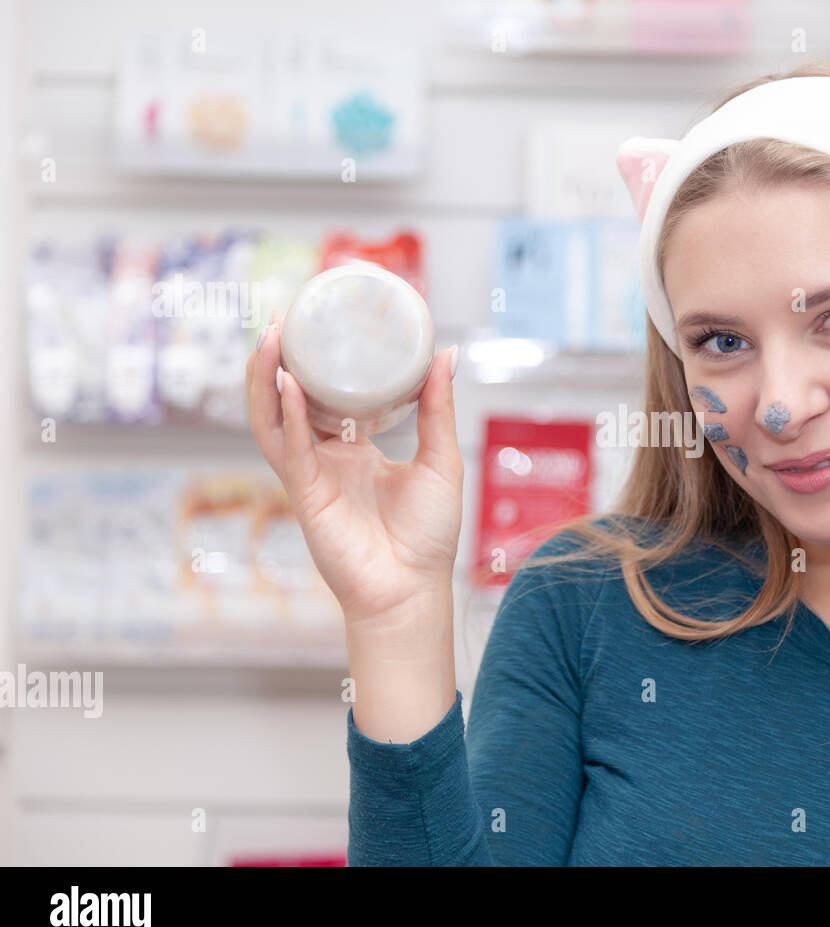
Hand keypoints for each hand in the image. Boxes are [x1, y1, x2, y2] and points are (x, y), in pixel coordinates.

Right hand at [245, 311, 463, 626]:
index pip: (321, 398)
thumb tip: (447, 353)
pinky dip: (287, 414)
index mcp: (352, 451)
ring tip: (270, 337)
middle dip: (276, 361)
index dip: (313, 364)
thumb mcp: (440, 459)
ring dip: (265, 379)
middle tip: (282, 318)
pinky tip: (287, 381)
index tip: (317, 322)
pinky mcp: (305, 495)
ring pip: (271, 420)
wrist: (413, 588)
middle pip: (285, 402)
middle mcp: (324, 460)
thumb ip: (437, 409)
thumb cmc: (428, 535)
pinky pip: (289, 448)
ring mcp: (310, 476)